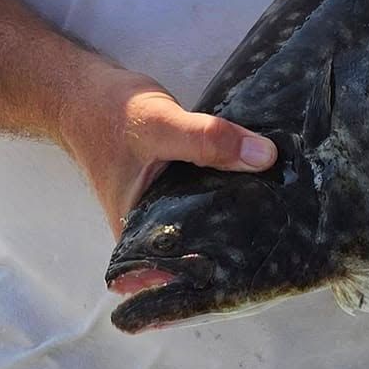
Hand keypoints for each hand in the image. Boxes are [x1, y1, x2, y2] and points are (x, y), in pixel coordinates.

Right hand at [57, 59, 276, 257]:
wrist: (84, 90)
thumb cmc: (110, 114)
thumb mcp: (161, 126)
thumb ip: (207, 140)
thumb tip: (264, 157)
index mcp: (137, 237)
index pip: (180, 276)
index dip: (216, 279)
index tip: (259, 270)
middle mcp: (150, 231)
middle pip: (200, 250)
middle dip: (237, 246)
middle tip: (283, 238)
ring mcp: (162, 209)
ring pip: (205, 222)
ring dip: (235, 215)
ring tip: (281, 215)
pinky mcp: (174, 186)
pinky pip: (205, 197)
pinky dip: (226, 191)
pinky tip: (258, 184)